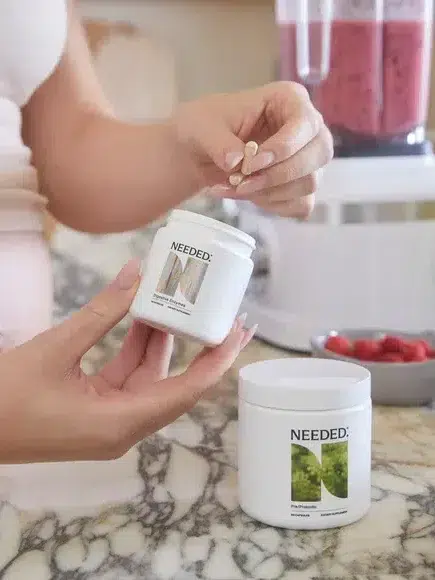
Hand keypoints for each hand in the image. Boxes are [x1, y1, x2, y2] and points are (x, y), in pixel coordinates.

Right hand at [0, 260, 252, 463]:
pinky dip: (137, 349)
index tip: (238, 331)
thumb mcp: (56, 348)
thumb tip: (136, 274)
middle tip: (220, 313)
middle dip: (198, 348)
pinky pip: (128, 378)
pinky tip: (144, 318)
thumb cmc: (5, 398)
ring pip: (150, 378)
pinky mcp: (97, 413)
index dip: (216, 360)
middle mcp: (123, 428)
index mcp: (119, 423)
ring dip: (162, 342)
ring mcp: (110, 422)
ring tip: (179, 303)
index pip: (187, 392)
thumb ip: (102, 312)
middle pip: (175, 384)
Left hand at [174, 81, 332, 218]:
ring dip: (269, 193)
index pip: (306, 124)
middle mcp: (307, 129)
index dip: (283, 147)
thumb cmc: (205, 127)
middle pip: (318, 155)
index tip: (250, 164)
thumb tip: (237, 162)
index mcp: (290, 100)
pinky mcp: (299, 186)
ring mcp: (307, 160)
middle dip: (277, 175)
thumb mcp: (202, 127)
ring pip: (309, 183)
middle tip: (241, 183)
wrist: (198, 153)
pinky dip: (274, 206)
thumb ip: (219, 143)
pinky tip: (249, 197)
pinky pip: (301, 204)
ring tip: (235, 188)